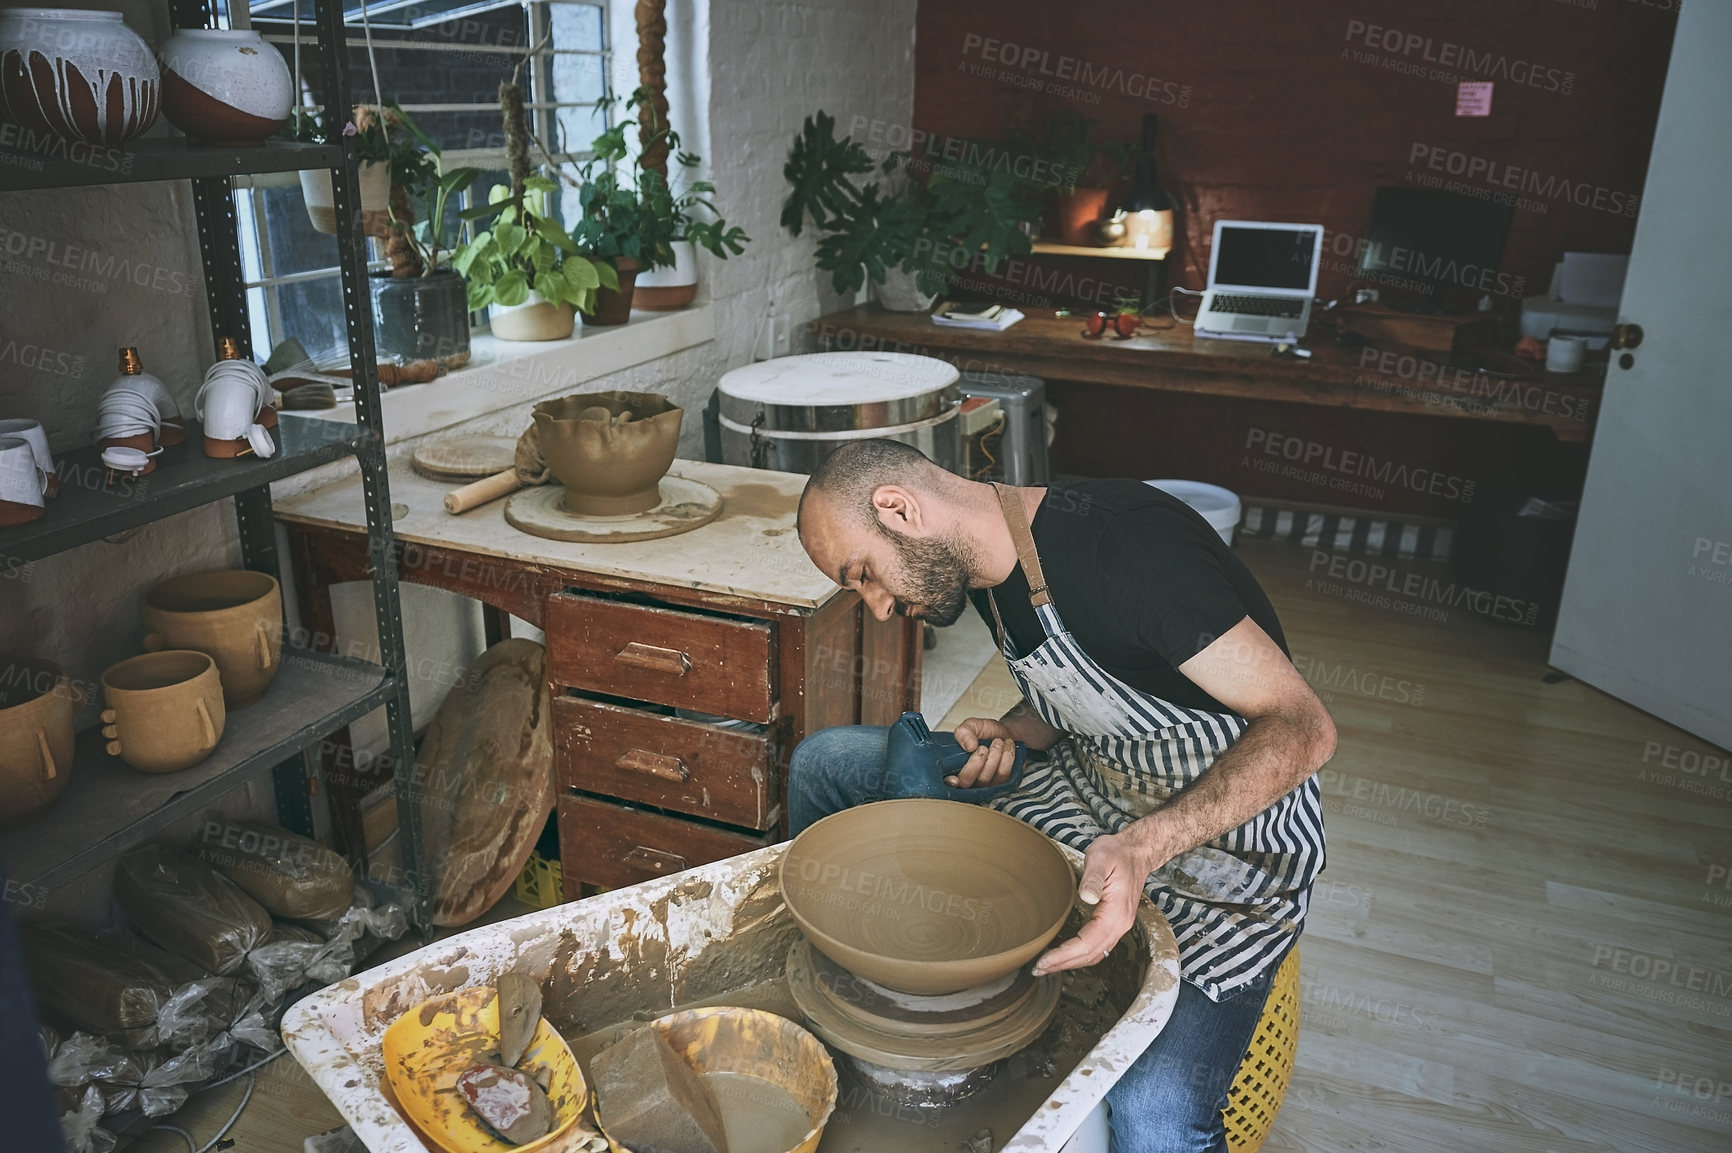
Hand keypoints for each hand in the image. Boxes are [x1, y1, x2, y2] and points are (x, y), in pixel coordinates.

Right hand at [949, 718, 1016, 787]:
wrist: (1006, 734)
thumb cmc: (986, 733)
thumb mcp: (972, 726)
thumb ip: (964, 732)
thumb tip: (968, 746)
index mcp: (954, 766)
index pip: (947, 782)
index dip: (950, 782)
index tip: (954, 778)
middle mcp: (968, 779)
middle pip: (966, 782)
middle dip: (976, 762)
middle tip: (983, 747)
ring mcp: (984, 785)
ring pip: (986, 780)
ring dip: (994, 757)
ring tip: (997, 742)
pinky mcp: (1001, 784)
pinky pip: (1003, 777)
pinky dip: (1007, 759)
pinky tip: (1006, 747)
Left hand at [1031, 832, 1153, 975]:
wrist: (1135, 852)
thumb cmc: (1117, 853)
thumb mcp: (1102, 857)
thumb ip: (1093, 878)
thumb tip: (1087, 897)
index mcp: (1116, 913)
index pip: (1087, 943)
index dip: (1064, 955)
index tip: (1043, 960)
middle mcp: (1119, 925)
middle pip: (1090, 954)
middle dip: (1063, 964)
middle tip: (1038, 969)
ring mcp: (1118, 926)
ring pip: (1094, 954)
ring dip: (1071, 963)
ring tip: (1047, 966)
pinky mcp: (1113, 923)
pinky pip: (1096, 946)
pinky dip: (1079, 955)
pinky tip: (1065, 954)